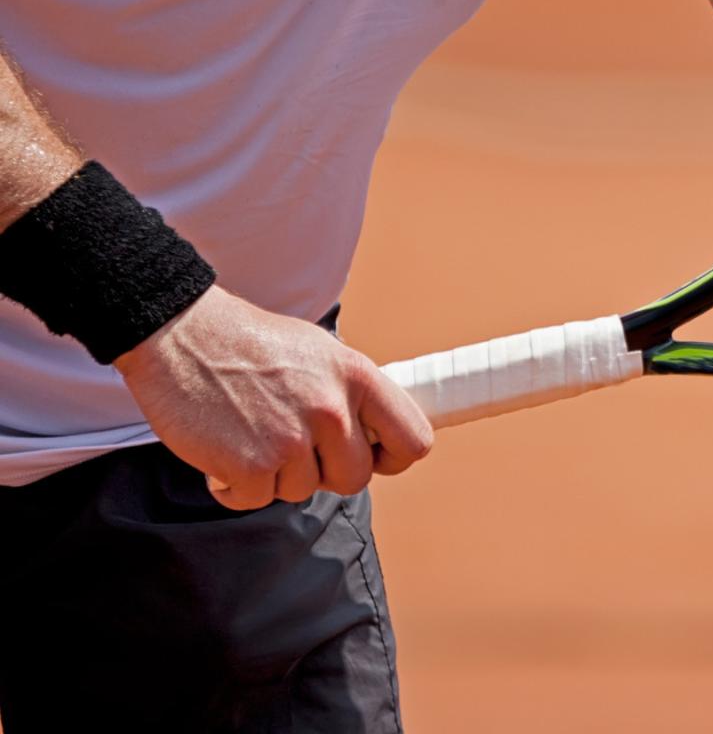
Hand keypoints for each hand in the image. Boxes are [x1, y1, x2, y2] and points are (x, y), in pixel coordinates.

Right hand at [114, 286, 432, 508]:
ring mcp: (291, 439)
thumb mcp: (321, 352)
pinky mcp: (250, 465)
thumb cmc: (250, 344)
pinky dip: (236, 487)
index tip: (371, 456)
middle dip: (325, 471)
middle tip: (291, 445)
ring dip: (276, 474)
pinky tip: (222, 451)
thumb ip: (352, 394)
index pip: (413, 440)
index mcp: (357, 376)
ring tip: (251, 432)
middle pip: (355, 478)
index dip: (392, 457)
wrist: (178, 333)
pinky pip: (257, 500)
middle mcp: (331, 409)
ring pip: (303, 490)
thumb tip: (378, 435)